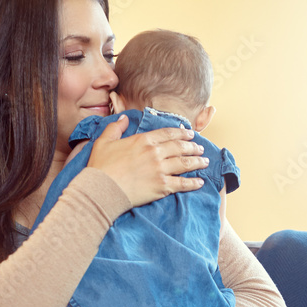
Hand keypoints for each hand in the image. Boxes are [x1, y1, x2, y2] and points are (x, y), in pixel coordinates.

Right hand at [85, 114, 208, 207]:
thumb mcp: (104, 141)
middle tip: (201, 148)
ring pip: (185, 163)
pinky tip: (200, 182)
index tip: (190, 134)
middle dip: (193, 147)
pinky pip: (183, 184)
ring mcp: (160, 170)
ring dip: (197, 162)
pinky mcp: (162, 186)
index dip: (182, 133)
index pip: (169, 134)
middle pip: (180, 147)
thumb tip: (124, 118)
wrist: (101, 189)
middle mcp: (155, 153)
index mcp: (144, 140)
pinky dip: (193, 183)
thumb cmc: (101, 166)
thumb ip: (115, 127)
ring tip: (205, 162)